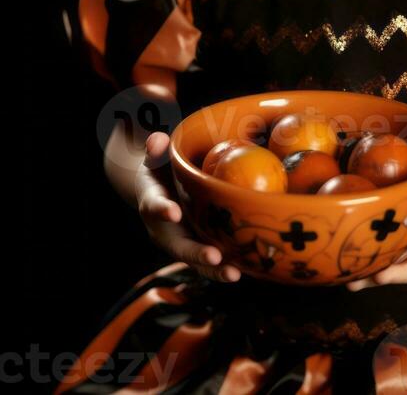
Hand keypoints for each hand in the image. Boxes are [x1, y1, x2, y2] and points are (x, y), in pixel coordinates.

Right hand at [135, 131, 242, 283]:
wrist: (158, 192)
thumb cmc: (160, 170)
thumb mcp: (154, 157)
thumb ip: (155, 149)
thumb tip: (157, 139)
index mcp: (152, 203)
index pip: (154, 206)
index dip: (162, 209)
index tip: (173, 211)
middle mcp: (165, 229)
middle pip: (178, 245)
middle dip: (196, 253)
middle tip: (214, 257)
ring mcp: (181, 242)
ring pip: (196, 260)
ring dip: (214, 270)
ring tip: (233, 274)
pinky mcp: (196, 248)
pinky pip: (210, 262)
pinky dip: (224, 268)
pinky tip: (246, 270)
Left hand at [346, 166, 406, 290]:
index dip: (402, 273)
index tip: (382, 276)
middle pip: (401, 270)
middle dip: (376, 277)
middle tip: (350, 282)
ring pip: (391, 262)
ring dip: (368, 269)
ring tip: (341, 275)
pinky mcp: (406, 237)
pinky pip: (388, 246)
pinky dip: (369, 250)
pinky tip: (346, 250)